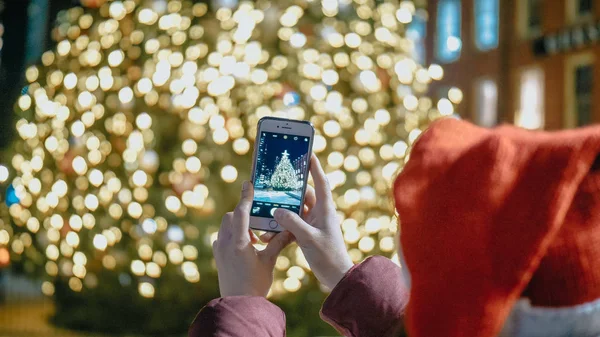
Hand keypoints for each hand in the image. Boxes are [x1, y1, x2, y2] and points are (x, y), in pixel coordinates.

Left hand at [213, 181, 294, 296]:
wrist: (239, 303)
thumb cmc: (255, 284)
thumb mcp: (269, 261)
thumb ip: (278, 243)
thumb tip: (291, 230)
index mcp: (239, 242)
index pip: (241, 212)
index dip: (246, 197)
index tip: (248, 184)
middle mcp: (226, 243)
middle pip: (231, 217)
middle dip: (243, 214)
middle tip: (258, 222)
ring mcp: (219, 250)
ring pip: (225, 226)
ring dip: (237, 225)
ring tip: (252, 237)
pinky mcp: (217, 257)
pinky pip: (221, 238)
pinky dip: (231, 235)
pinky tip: (243, 245)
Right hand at [272, 154, 353, 289]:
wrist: (336, 277)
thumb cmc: (328, 256)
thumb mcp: (309, 238)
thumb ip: (292, 223)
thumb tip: (277, 210)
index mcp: (325, 209)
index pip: (321, 182)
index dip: (314, 166)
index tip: (307, 152)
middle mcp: (319, 213)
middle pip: (302, 195)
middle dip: (287, 191)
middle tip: (274, 182)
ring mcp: (313, 223)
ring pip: (294, 211)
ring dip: (280, 213)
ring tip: (265, 211)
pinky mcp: (307, 233)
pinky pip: (291, 225)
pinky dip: (281, 227)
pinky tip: (267, 233)